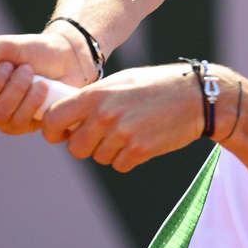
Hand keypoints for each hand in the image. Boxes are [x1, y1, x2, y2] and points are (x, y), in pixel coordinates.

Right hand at [0, 32, 92, 134]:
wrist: (68, 59)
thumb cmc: (32, 51)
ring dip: (17, 90)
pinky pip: (18, 122)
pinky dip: (32, 100)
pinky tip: (42, 88)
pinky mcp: (23, 127)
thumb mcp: (4, 46)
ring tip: (30, 73)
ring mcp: (0, 117)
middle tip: (11, 67)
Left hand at [42, 64, 207, 171]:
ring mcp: (121, 133)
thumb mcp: (120, 82)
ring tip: (128, 133)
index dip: (52, 130)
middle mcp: (104, 114)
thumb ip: (93, 98)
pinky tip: (141, 141)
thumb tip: (66, 115)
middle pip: (75, 147)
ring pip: (98, 158)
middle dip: (85, 145)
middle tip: (101, 135)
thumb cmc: (155, 86)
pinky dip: (127, 158)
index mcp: (95, 94)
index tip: (61, 133)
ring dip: (109, 151)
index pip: (53, 118)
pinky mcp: (139, 150)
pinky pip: (119, 165)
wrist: (195, 97)